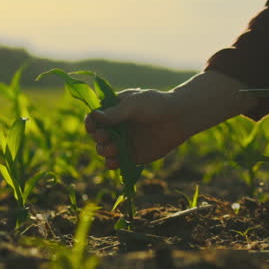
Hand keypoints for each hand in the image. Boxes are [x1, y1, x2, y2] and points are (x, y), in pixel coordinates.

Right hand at [84, 70, 258, 168]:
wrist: (178, 118)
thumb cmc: (156, 105)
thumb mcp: (134, 104)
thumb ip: (115, 113)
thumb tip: (94, 116)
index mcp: (113, 111)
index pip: (93, 119)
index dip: (90, 124)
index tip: (92, 127)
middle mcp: (116, 127)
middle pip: (96, 136)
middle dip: (99, 138)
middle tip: (106, 136)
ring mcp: (123, 142)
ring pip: (104, 150)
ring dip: (104, 150)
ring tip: (114, 147)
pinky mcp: (132, 156)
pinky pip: (116, 162)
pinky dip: (112, 164)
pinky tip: (114, 162)